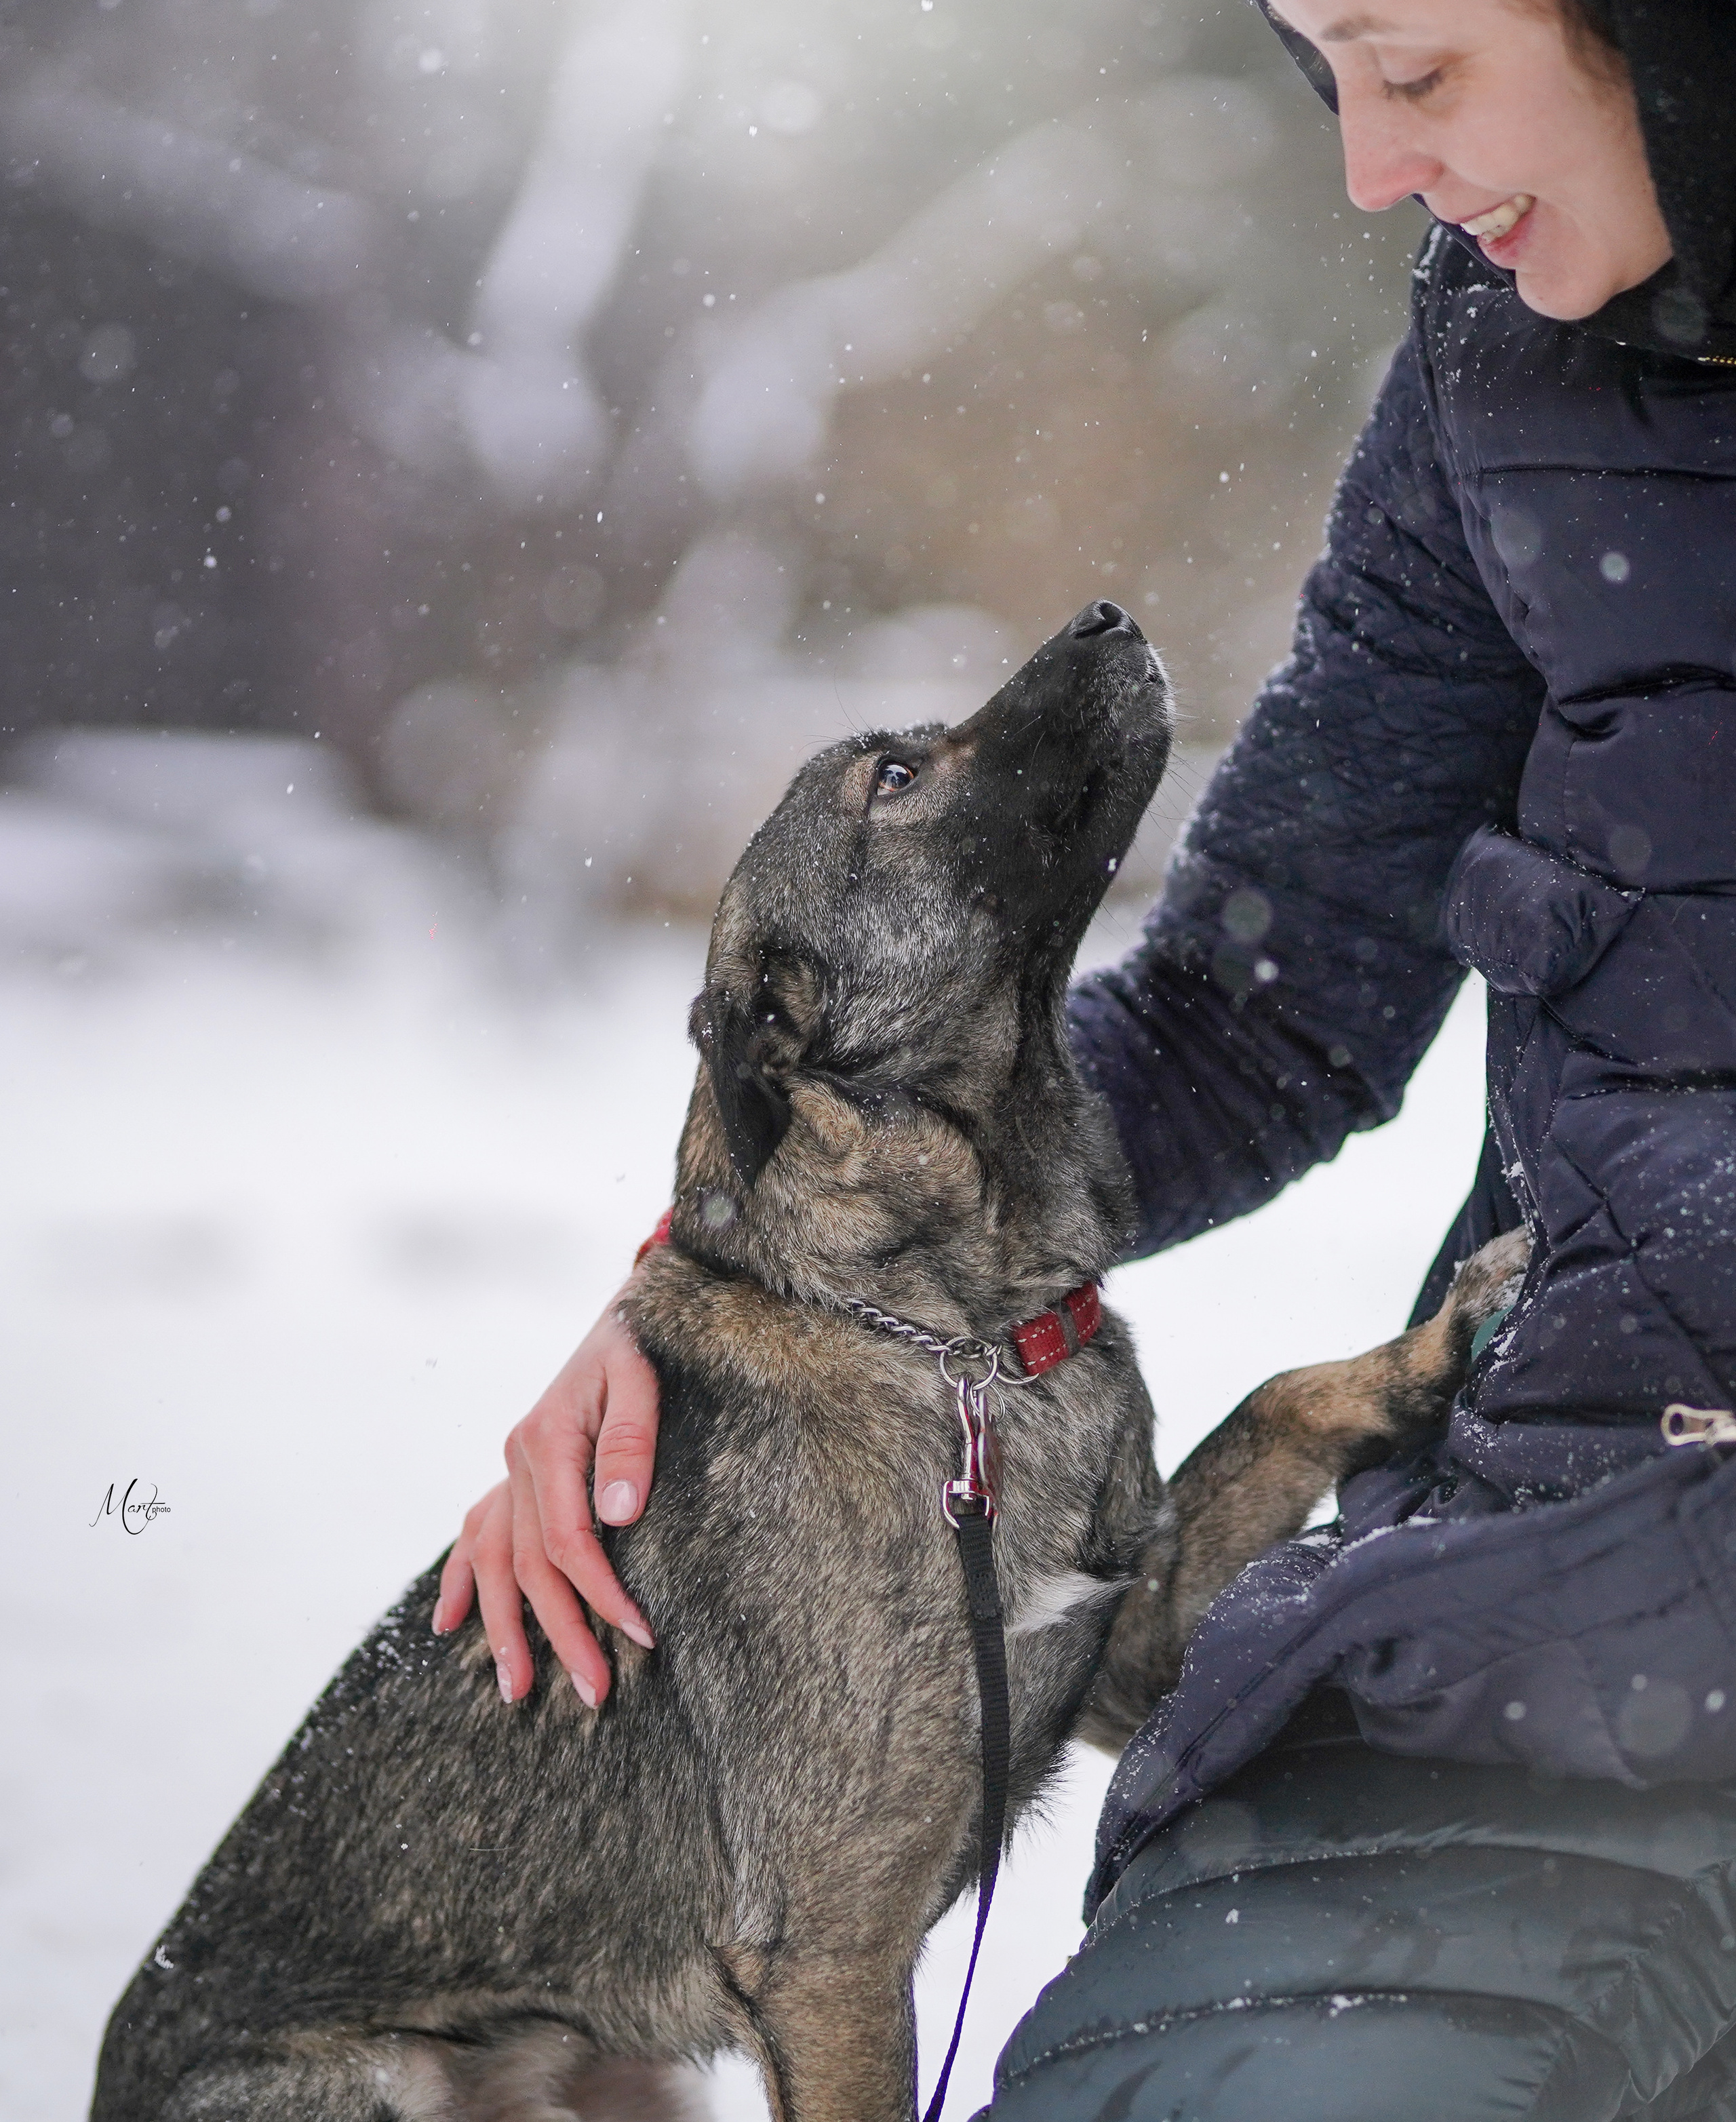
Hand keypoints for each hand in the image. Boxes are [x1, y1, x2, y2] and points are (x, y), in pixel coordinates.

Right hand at [433, 1283, 660, 1706]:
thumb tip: (621, 1512)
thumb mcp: (643, 1376)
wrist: (626, 1311)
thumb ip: (631, 1438)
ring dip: (504, 1629)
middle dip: (561, 1635)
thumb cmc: (642, 1342)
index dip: (602, 1594)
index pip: (570, 1540)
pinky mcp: (514, 1473)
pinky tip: (447, 1624)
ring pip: (495, 1562)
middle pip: (530, 1566)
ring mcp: (509, 1469)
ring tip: (518, 1692)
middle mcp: (518, 1459)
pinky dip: (460, 1579)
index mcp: (547, 1440)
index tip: (640, 1639)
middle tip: (596, 1695)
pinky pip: (474, 1532)